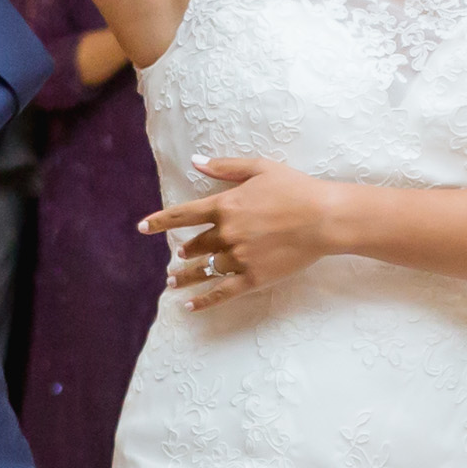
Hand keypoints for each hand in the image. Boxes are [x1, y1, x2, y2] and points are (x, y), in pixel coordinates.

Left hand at [143, 153, 338, 309]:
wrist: (324, 218)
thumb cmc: (296, 188)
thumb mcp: (259, 168)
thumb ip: (225, 166)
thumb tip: (195, 160)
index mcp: (225, 205)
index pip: (181, 215)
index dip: (159, 221)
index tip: (142, 227)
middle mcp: (226, 233)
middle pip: (195, 245)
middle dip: (184, 251)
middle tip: (177, 257)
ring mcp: (239, 258)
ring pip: (204, 270)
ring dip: (185, 276)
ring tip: (172, 281)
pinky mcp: (253, 278)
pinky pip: (222, 292)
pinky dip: (203, 301)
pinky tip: (189, 307)